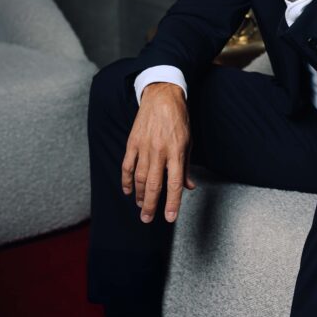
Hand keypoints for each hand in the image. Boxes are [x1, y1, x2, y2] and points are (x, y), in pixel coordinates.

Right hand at [121, 82, 195, 223]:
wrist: (162, 96)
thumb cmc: (178, 120)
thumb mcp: (188, 141)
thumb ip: (185, 166)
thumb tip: (189, 187)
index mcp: (176, 151)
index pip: (175, 183)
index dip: (173, 203)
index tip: (170, 218)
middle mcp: (160, 151)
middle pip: (154, 185)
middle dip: (150, 205)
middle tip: (147, 219)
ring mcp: (144, 147)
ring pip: (139, 178)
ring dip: (139, 195)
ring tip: (141, 206)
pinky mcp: (132, 142)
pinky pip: (127, 165)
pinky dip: (126, 180)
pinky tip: (128, 190)